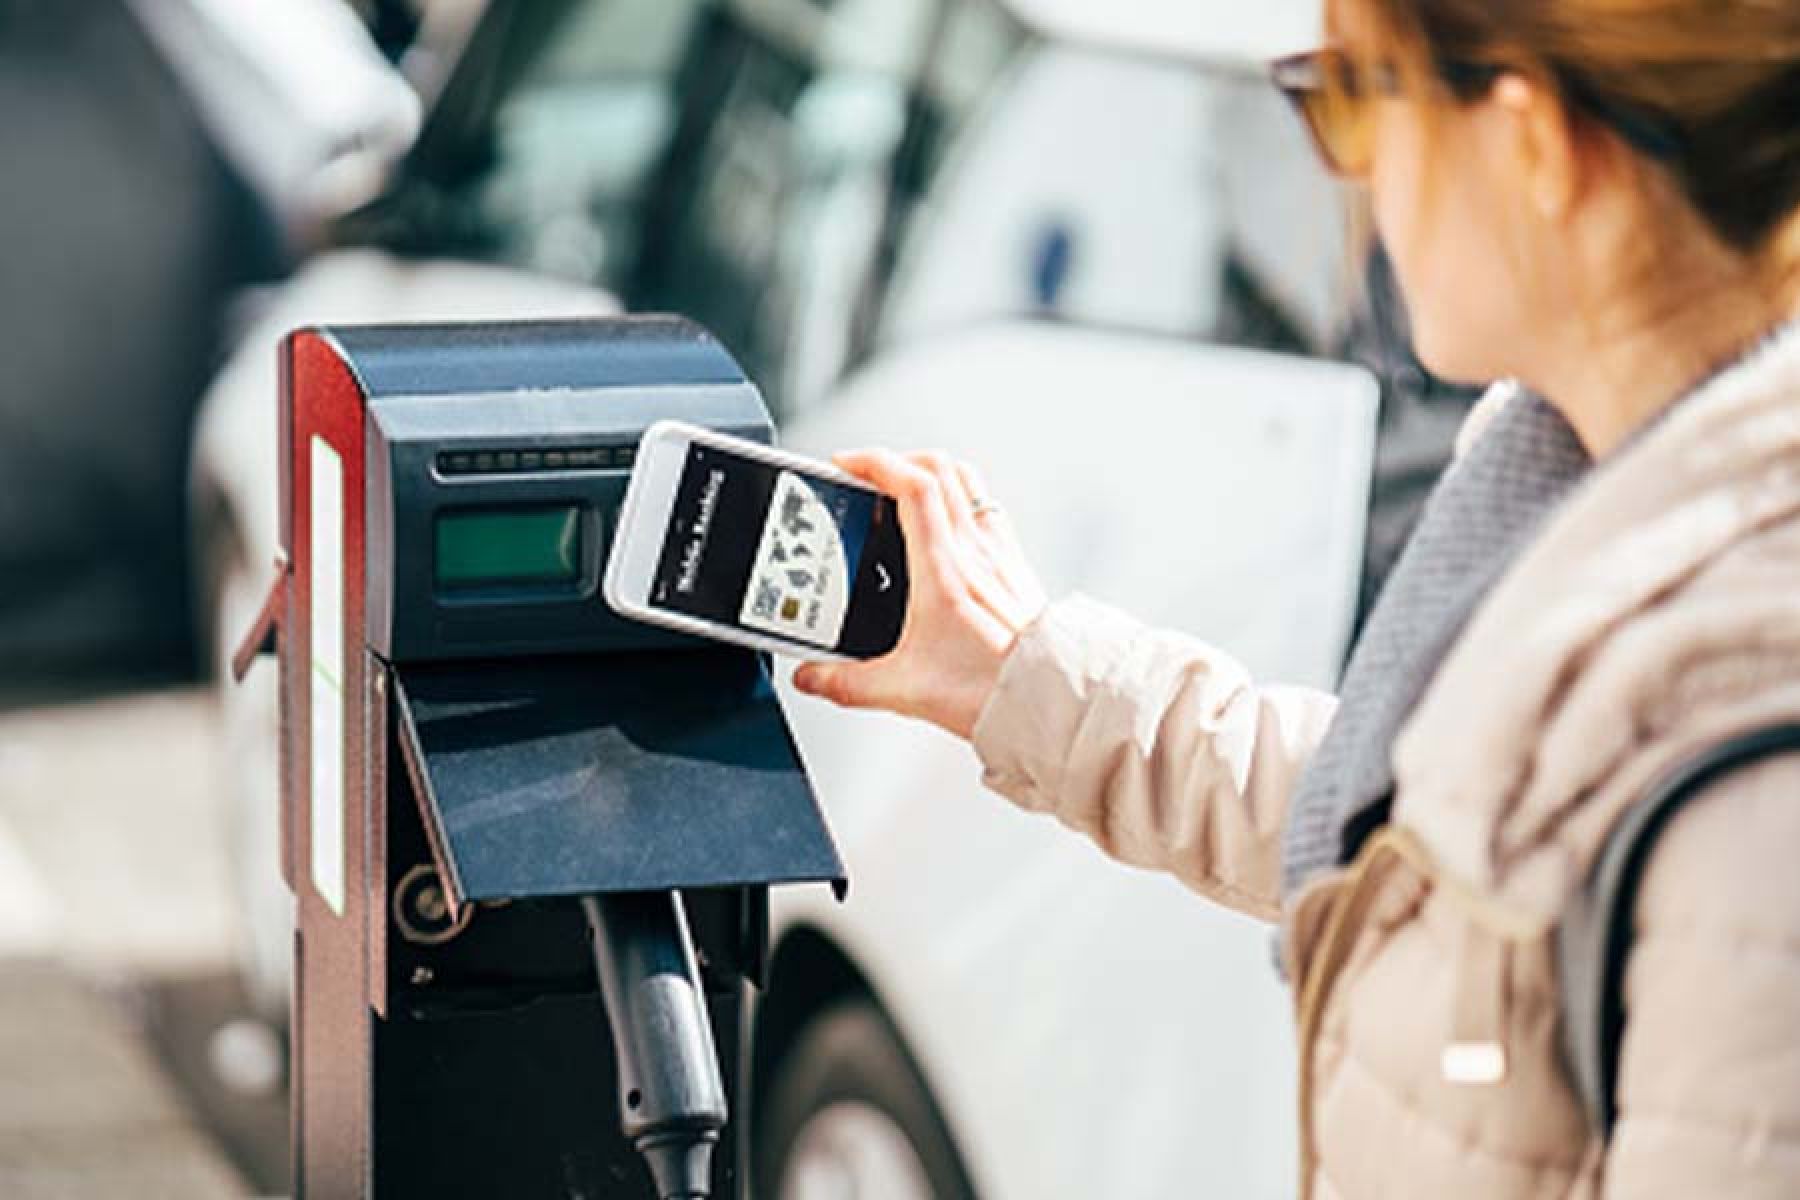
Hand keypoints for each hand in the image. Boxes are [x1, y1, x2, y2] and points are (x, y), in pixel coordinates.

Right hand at [793, 450, 1046, 739]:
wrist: (1047, 698)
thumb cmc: (991, 688)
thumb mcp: (905, 689)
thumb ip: (848, 683)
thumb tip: (813, 677)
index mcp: (943, 569)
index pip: (912, 485)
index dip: (875, 462)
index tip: (847, 465)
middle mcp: (974, 551)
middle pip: (939, 469)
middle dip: (896, 460)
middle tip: (868, 476)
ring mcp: (998, 554)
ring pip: (967, 483)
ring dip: (931, 473)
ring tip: (903, 489)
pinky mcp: (1014, 567)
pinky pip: (987, 510)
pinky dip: (961, 501)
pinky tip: (947, 528)